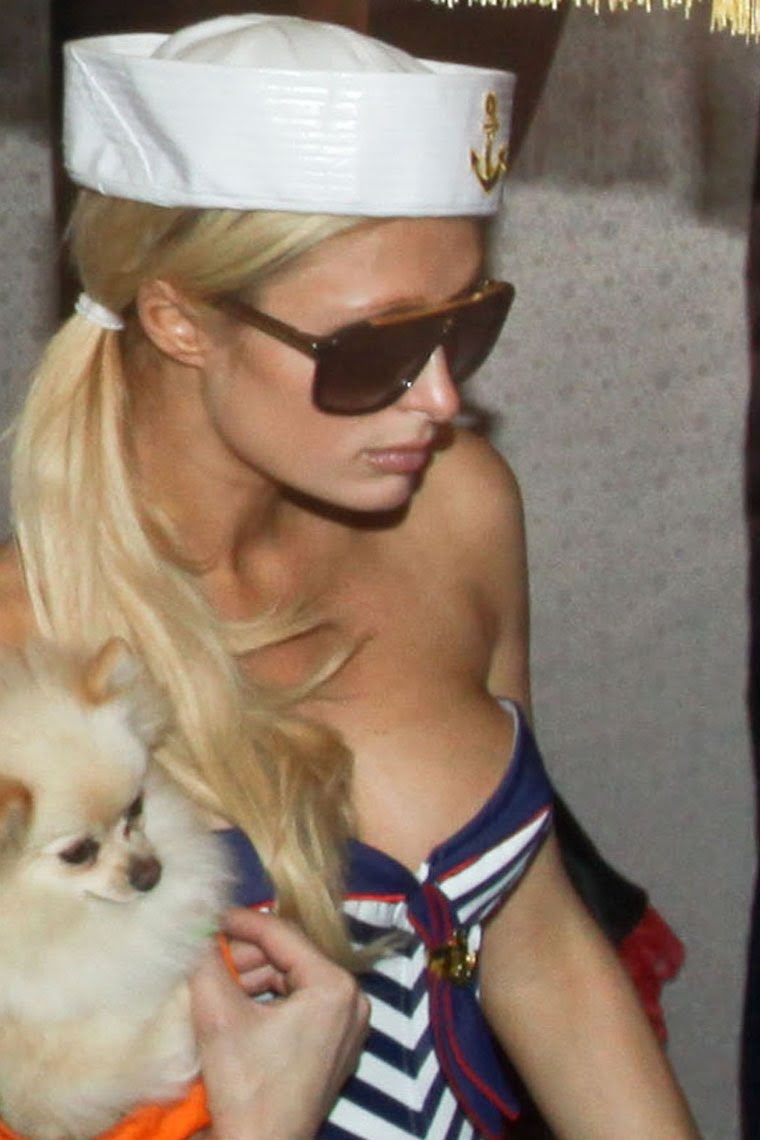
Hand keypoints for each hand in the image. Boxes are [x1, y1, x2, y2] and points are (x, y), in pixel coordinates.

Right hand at [190, 908, 369, 1139]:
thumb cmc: (245, 1089)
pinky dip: (266, 1001)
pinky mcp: (336, 1046)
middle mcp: (353, 1000)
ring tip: (214, 981)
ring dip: (251, 978)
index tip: (210, 915)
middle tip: (206, 953)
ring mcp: (348, 1026)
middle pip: (289, 958)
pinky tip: (233, 1005)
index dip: (241, 921)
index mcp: (335, 986)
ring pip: (292, 981)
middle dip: (244, 955)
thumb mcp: (219, 1016)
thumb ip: (206, 962)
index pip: (282, 934)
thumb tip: (196, 926)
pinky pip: (300, 1006)